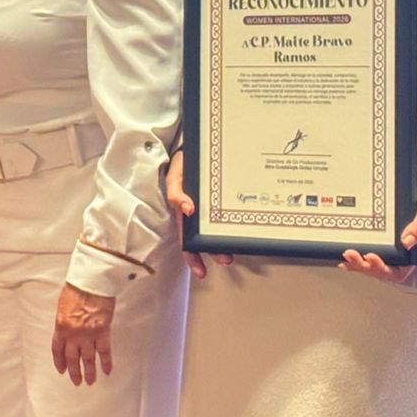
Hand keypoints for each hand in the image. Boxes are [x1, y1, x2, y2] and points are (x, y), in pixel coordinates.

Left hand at [51, 282, 114, 385]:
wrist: (91, 281)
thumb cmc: (77, 288)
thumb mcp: (63, 305)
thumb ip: (65, 320)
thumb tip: (68, 330)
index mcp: (61, 326)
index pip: (57, 349)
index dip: (59, 361)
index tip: (62, 370)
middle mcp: (73, 334)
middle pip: (72, 358)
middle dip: (74, 371)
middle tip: (76, 381)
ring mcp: (88, 335)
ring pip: (88, 359)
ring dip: (89, 372)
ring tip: (90, 381)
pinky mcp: (102, 332)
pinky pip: (104, 352)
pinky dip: (106, 362)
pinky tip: (106, 371)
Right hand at [165, 150, 230, 278]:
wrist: (197, 145)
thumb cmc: (183, 161)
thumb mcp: (175, 176)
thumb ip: (176, 192)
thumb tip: (187, 209)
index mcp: (185, 209)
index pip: (187, 238)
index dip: (192, 256)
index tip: (201, 271)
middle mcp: (198, 211)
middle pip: (205, 238)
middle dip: (214, 251)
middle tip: (226, 260)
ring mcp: (212, 206)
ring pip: (218, 228)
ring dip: (225, 240)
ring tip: (235, 250)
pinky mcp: (225, 198)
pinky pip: (229, 213)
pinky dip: (235, 222)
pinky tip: (242, 227)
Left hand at [339, 204, 416, 282]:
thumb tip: (406, 241)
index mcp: (412, 255)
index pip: (397, 272)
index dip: (382, 268)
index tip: (370, 256)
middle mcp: (400, 256)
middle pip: (380, 270)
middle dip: (363, 266)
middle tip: (349, 254)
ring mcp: (389, 251)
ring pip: (372, 265)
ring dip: (357, 264)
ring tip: (344, 255)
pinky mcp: (380, 242)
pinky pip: (367, 255)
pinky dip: (356, 258)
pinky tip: (344, 256)